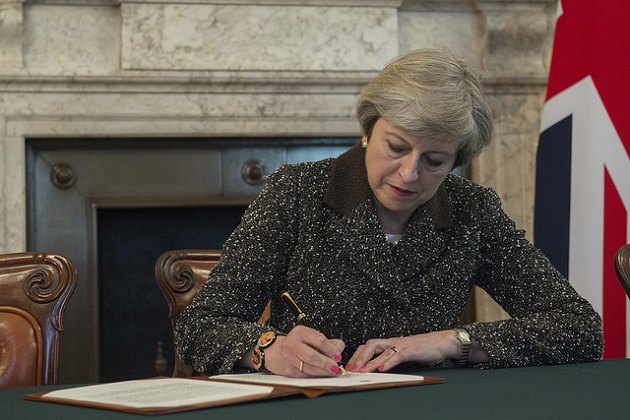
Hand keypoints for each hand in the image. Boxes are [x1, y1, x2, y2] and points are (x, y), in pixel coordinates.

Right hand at [263, 325, 344, 376]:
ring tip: (332, 372)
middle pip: (313, 356)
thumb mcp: (311, 337)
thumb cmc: (299, 344)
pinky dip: (316, 377)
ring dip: (324, 372)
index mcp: (300, 332)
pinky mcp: (288, 371)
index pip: (319, 340)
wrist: (277, 352)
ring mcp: (288, 358)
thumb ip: (328, 342)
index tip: (338, 356)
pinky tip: (322, 375)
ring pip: (310, 368)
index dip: (331, 349)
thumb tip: (339, 348)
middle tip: (336, 368)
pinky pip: (306, 376)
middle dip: (327, 363)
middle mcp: (292, 344)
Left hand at [345, 330, 460, 372]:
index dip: (357, 356)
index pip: (367, 346)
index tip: (349, 366)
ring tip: (361, 371)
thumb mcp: (402, 353)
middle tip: (351, 369)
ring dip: (370, 362)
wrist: (440, 342)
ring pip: (382, 351)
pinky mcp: (411, 350)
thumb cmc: (421, 348)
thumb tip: (376, 368)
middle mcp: (392, 342)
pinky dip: (389, 363)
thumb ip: (390, 358)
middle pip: (370, 345)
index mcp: (388, 343)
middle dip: (359, 357)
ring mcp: (401, 345)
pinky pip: (397, 356)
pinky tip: (382, 369)